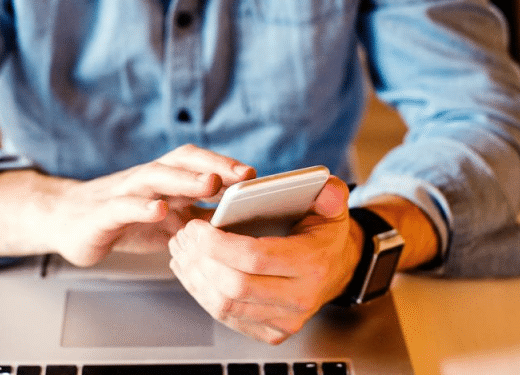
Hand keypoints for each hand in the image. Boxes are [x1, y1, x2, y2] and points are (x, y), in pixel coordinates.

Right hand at [0, 144, 254, 266]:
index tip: (255, 176)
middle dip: (214, 166)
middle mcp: (146, 179)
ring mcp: (122, 193)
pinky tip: (159, 210)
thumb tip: (244, 223)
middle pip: (181, 162)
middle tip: (243, 175)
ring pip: (155, 177)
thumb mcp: (168, 220)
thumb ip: (200, 218)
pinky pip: (122, 206)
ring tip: (210, 185)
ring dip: (185, 179)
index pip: (197, 163)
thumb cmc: (123, 220)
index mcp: (163, 179)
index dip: (225, 165)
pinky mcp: (101, 214)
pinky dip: (141, 206)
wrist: (65, 221)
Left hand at [168, 177, 361, 344]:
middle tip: (183, 237)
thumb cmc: (324, 234)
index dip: (217, 244)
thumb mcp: (332, 207)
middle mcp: (301, 298)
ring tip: (182, 252)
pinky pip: (228, 317)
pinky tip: (191, 272)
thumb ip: (330, 193)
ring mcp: (287, 320)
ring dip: (195, 278)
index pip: (255, 257)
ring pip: (226, 305)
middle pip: (235, 286)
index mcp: (313, 263)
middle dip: (200, 260)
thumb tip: (326, 187)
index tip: (196, 227)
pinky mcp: (273, 333)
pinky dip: (202, 294)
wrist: (337, 270)